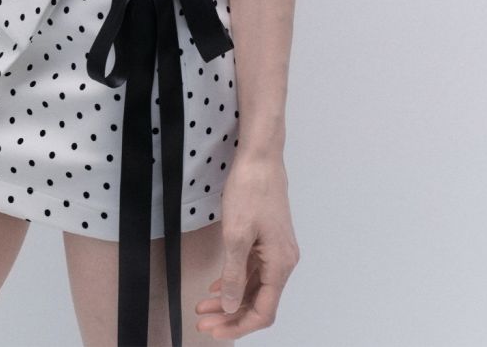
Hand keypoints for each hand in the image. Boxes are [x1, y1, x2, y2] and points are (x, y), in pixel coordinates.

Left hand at [194, 154, 299, 338]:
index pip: (264, 311)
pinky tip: (217, 286)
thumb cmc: (250, 191)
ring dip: (231, 299)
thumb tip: (232, 306)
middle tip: (203, 321)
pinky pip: (254, 270)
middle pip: (259, 301)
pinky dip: (236, 280)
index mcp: (280, 264)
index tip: (214, 330)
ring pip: (255, 286)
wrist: (260, 157)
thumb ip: (235, 275)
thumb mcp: (236, 236)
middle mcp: (283, 261)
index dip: (239, 325)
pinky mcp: (269, 239)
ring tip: (204, 306)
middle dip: (231, 315)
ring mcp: (277, 250)